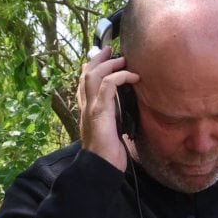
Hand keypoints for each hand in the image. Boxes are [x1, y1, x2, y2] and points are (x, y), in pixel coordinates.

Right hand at [76, 45, 136, 171]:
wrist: (100, 168)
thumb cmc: (108, 155)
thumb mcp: (113, 132)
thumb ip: (115, 120)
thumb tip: (126, 114)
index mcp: (87, 111)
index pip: (84, 83)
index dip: (92, 68)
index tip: (105, 58)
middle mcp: (85, 107)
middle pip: (85, 74)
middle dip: (97, 59)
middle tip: (110, 49)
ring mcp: (90, 108)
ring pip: (92, 75)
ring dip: (109, 64)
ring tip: (122, 60)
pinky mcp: (99, 112)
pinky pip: (106, 85)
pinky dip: (120, 77)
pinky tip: (133, 77)